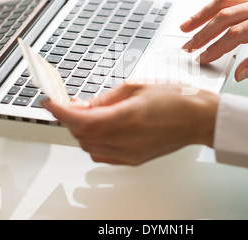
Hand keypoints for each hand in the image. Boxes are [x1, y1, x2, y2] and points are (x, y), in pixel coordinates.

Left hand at [41, 83, 219, 164]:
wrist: (198, 118)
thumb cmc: (176, 98)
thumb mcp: (137, 87)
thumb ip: (106, 98)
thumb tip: (82, 104)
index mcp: (130, 117)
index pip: (83, 120)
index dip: (60, 112)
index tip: (49, 102)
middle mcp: (129, 139)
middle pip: (82, 135)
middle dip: (70, 118)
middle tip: (69, 103)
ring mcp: (131, 153)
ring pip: (89, 147)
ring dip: (81, 131)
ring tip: (87, 114)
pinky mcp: (134, 160)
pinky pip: (102, 155)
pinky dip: (93, 142)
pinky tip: (100, 129)